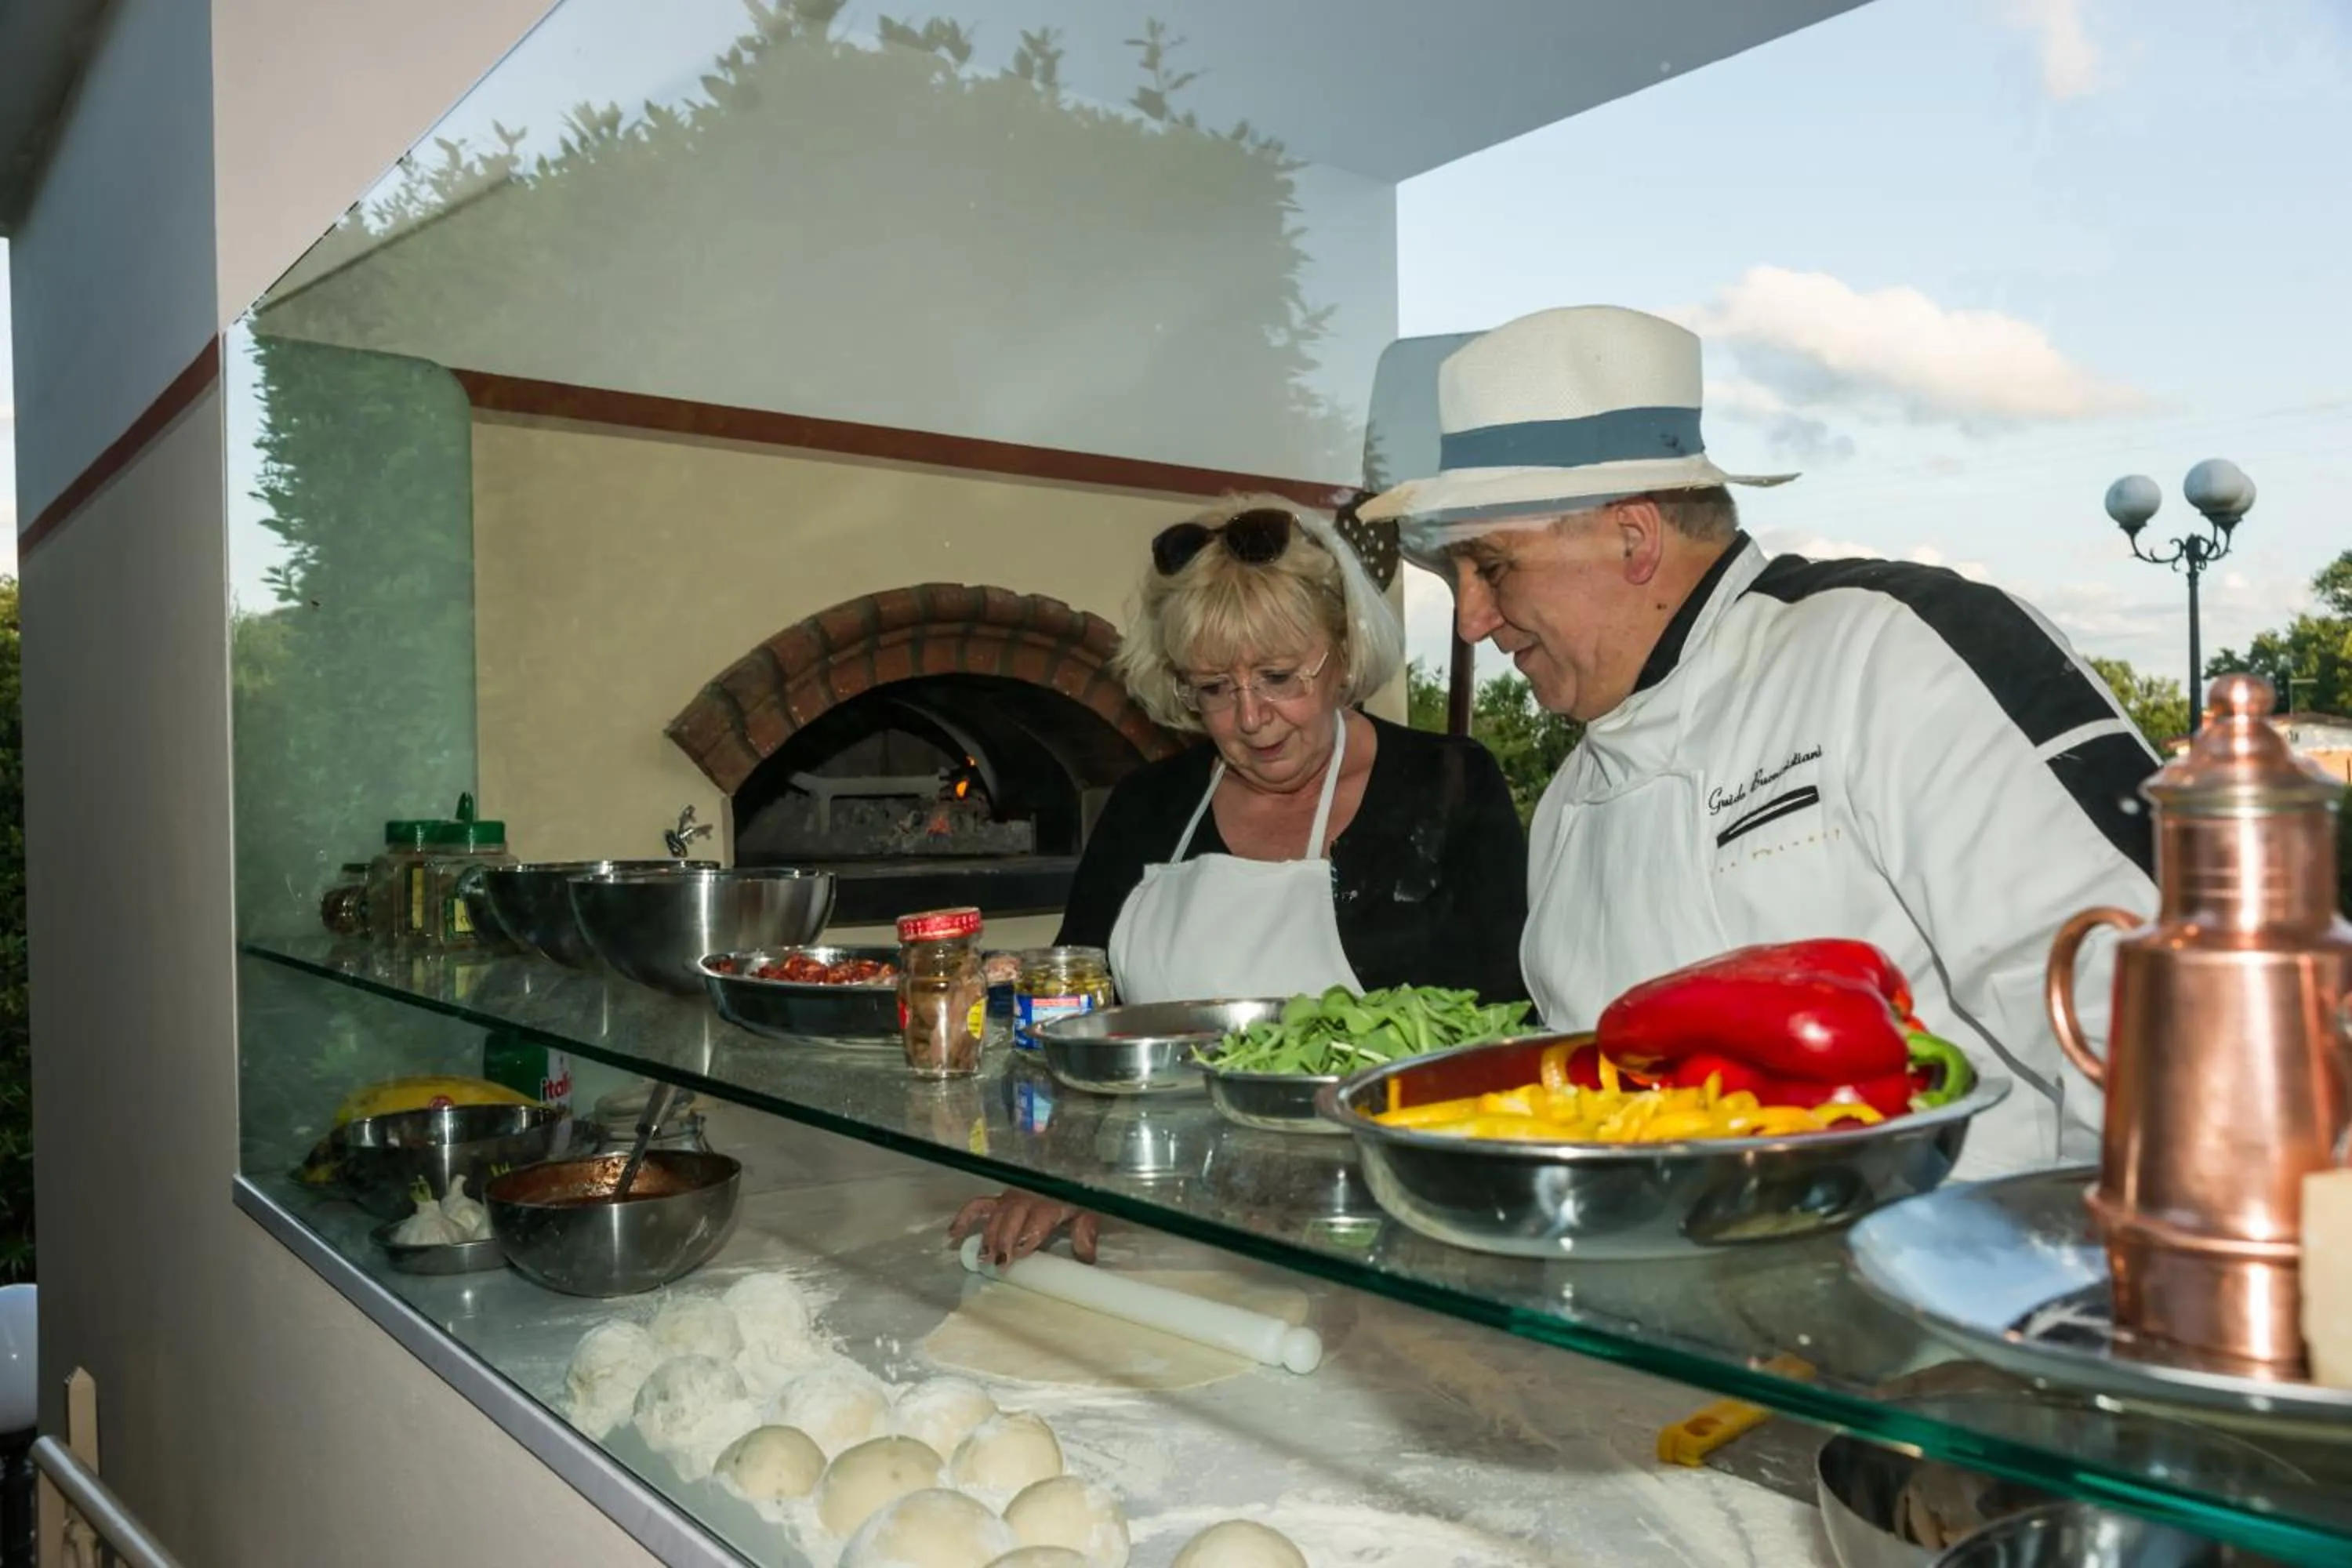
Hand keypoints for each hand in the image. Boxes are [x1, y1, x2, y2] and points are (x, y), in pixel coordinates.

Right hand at [947, 1190, 1099, 1265]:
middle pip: (1011, 1221)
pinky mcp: (999, 1198)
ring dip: (987, 1237)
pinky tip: (952, 1235)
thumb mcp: (1088, 1211)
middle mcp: (1026, 1198)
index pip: (1036, 1221)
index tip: (1018, 1254)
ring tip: (982, 1258)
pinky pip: (978, 1206)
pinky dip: (964, 1218)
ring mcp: (1010, 1197)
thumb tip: (1086, 1258)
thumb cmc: (1077, 1194)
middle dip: (1003, 1241)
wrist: (1068, 1167)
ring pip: (994, 1217)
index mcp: (1049, 1202)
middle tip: (998, 1263)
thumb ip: (1085, 1233)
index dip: (1026, 1237)